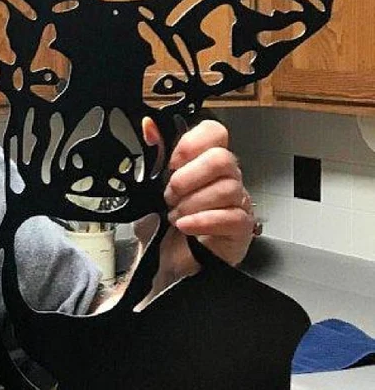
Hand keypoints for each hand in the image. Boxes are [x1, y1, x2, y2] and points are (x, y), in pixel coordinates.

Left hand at [141, 117, 255, 269]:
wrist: (163, 262)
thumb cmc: (160, 224)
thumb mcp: (147, 189)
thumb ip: (153, 156)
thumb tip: (148, 127)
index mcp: (203, 161)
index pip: (215, 132)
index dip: (194, 142)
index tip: (172, 160)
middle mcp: (225, 177)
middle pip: (223, 159)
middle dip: (189, 177)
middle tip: (170, 194)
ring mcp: (237, 202)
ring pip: (227, 189)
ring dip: (192, 203)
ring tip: (175, 215)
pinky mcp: (241, 228)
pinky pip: (231, 217)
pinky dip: (203, 221)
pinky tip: (185, 226)